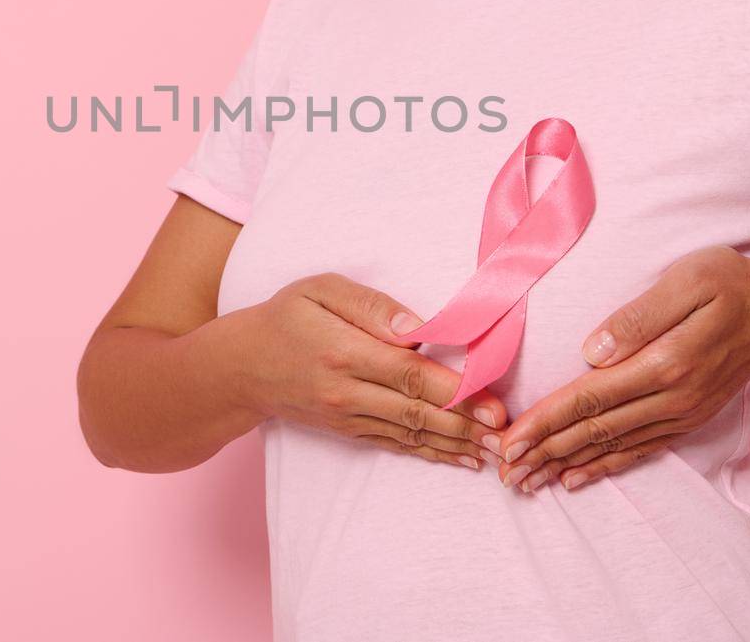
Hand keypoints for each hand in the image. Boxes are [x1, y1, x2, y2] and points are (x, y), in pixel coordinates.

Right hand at [242, 272, 511, 472]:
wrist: (241, 366)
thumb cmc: (284, 317)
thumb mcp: (319, 290)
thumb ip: (369, 305)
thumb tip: (416, 326)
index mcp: (344, 352)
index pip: (409, 374)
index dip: (454, 391)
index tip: (492, 401)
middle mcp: (347, 392)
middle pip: (416, 412)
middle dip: (466, 425)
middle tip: (508, 433)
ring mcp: (347, 417)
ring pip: (410, 434)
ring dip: (455, 445)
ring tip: (495, 453)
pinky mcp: (347, 431)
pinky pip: (394, 444)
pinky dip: (429, 453)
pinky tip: (459, 458)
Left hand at [495, 245, 749, 492]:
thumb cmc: (729, 283)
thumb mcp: (687, 282)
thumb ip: (637, 317)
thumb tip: (591, 351)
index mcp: (663, 363)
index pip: (589, 396)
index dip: (546, 420)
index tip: (511, 439)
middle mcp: (671, 398)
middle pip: (593, 430)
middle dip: (544, 451)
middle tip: (503, 471)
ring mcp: (680, 413)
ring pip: (611, 446)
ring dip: (564, 464)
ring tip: (526, 481)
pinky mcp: (687, 418)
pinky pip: (638, 450)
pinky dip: (603, 466)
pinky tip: (575, 478)